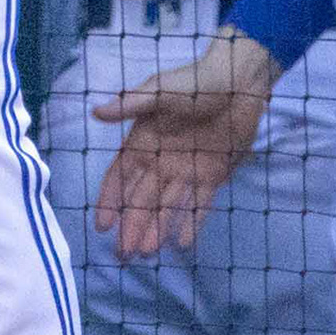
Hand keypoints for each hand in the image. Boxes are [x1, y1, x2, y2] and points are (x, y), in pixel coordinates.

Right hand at [91, 27, 279, 259]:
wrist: (239, 81)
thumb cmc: (195, 82)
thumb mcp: (160, 90)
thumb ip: (130, 105)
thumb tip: (96, 113)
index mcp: (143, 142)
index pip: (120, 177)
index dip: (109, 201)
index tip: (101, 226)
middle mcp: (161, 161)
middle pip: (142, 199)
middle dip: (132, 225)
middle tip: (124, 254)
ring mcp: (187, 170)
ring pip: (167, 206)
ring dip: (157, 228)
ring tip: (148, 253)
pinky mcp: (213, 175)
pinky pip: (200, 204)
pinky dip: (192, 222)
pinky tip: (184, 244)